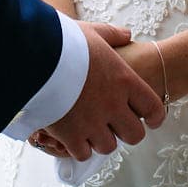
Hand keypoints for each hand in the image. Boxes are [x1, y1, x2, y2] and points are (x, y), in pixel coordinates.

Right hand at [37, 21, 164, 160]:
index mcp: (124, 80)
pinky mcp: (71, 135)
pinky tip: (74, 136)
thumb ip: (111, 35)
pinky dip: (79, 148)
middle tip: (117, 126)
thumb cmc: (63, 41)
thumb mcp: (91, 33)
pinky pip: (84, 154)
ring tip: (91, 129)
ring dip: (101, 139)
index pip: (153, 108)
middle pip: (135, 134)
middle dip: (127, 132)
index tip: (150, 121)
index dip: (155, 117)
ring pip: (109, 146)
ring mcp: (93, 122)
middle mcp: (113, 105)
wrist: (33, 56)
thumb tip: (126, 35)